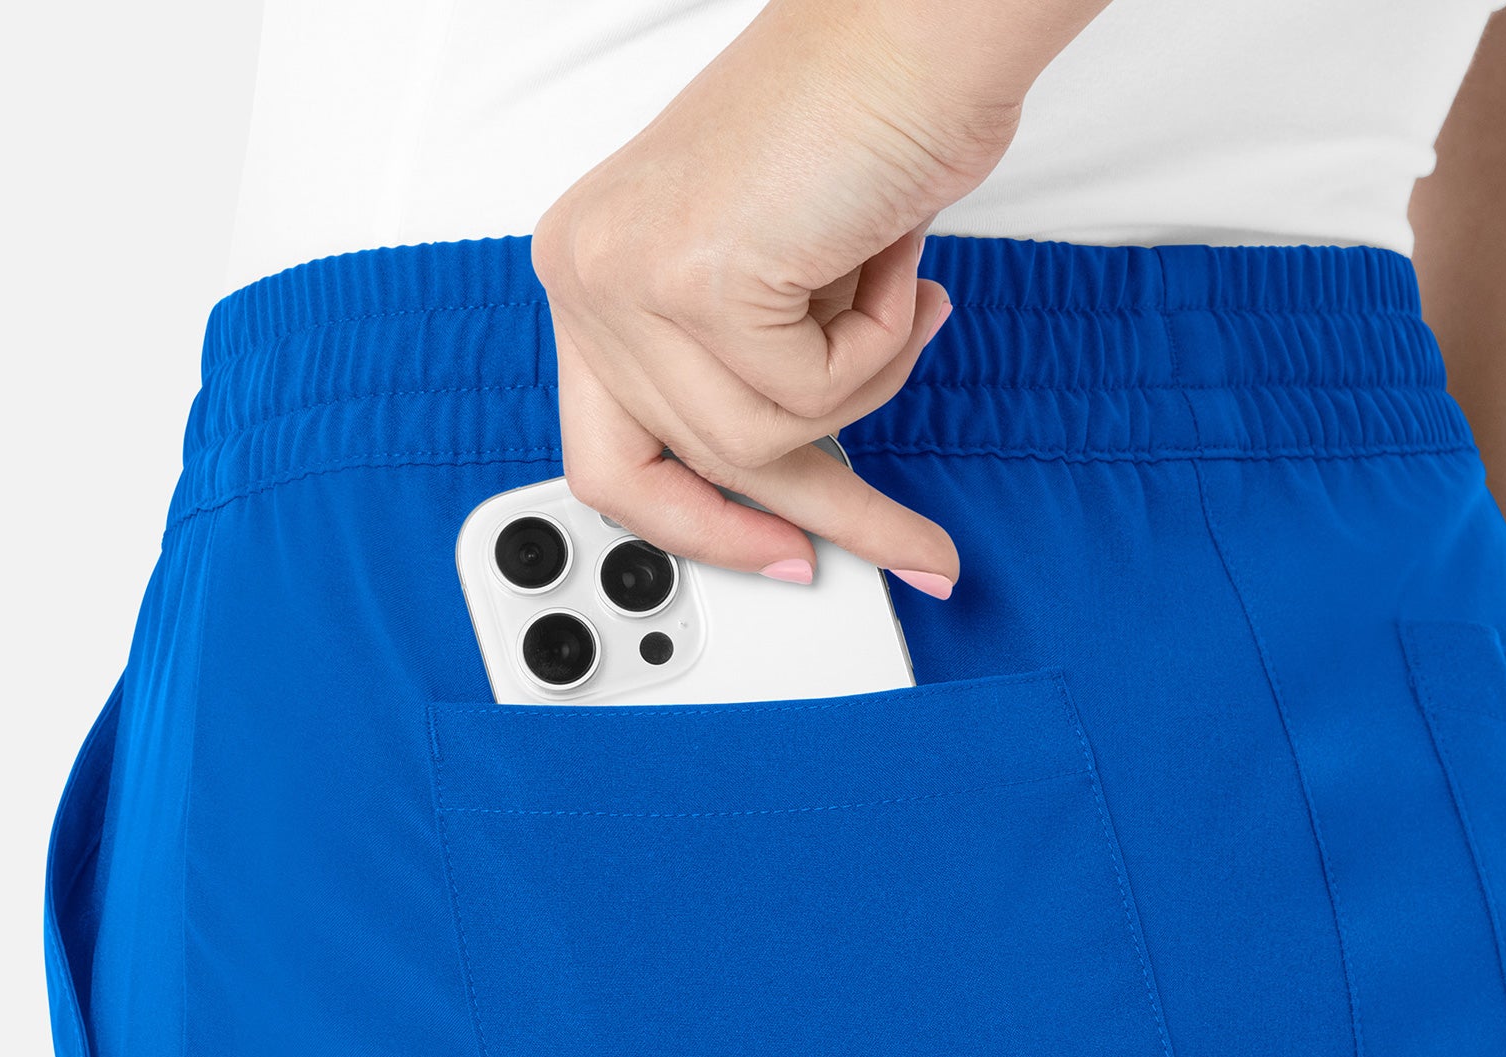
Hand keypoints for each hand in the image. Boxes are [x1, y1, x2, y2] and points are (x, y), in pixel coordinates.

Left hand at [532, 1, 1033, 592]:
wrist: (918, 31)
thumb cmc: (860, 131)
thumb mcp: (771, 290)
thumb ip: (739, 380)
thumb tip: (778, 506)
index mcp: (590, 273)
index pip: (609, 460)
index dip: (698, 528)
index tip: (779, 554)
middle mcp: (587, 272)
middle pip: (684, 469)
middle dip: (818, 508)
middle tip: (909, 546)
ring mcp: (627, 275)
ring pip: (756, 440)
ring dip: (863, 388)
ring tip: (902, 304)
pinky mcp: (695, 278)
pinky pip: (810, 394)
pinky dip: (881, 344)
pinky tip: (898, 268)